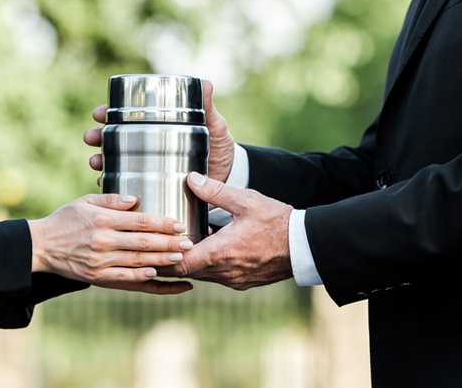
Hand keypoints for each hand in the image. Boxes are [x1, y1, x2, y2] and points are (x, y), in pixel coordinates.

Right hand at [29, 194, 193, 294]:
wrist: (40, 247)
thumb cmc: (65, 220)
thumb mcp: (84, 202)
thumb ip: (111, 199)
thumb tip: (135, 198)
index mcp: (102, 220)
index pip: (140, 221)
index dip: (162, 223)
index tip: (180, 224)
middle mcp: (103, 241)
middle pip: (144, 243)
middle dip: (169, 243)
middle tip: (189, 242)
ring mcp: (101, 262)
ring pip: (138, 262)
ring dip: (162, 261)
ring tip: (182, 258)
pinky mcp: (97, 277)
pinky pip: (125, 279)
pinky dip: (143, 279)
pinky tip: (159, 276)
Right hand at [83, 80, 236, 182]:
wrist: (228, 177)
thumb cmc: (218, 147)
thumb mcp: (213, 125)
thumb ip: (208, 106)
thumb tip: (206, 83)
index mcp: (157, 127)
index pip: (126, 117)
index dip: (108, 114)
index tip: (99, 114)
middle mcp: (147, 146)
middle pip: (113, 139)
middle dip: (97, 137)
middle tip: (92, 139)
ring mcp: (147, 167)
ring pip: (114, 162)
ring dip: (100, 161)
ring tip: (96, 163)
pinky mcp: (151, 187)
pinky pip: (126, 187)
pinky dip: (114, 186)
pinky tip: (107, 185)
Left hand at [167, 173, 293, 289]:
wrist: (305, 246)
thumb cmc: (277, 222)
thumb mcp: (245, 200)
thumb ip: (215, 191)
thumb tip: (191, 179)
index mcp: (221, 253)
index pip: (179, 264)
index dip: (163, 256)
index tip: (155, 244)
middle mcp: (224, 272)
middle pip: (186, 272)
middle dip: (171, 259)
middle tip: (159, 244)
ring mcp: (234, 280)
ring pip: (200, 275)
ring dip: (190, 261)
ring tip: (180, 243)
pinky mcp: (243, 282)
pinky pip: (216, 276)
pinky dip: (207, 265)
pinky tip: (208, 248)